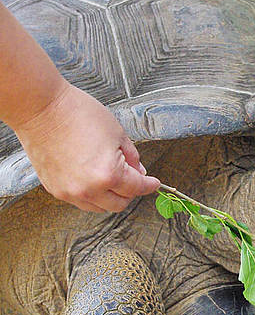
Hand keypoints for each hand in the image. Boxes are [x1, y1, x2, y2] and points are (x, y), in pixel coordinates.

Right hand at [14, 82, 159, 211]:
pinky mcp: (54, 189)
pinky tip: (93, 179)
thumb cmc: (76, 113)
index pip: (137, 188)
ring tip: (111, 177)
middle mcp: (88, 189)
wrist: (40, 107)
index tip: (153, 183)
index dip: (149, 185)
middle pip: (119, 204)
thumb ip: (132, 157)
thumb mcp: (117, 133)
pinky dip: (91, 194)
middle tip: (133, 179)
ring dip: (110, 197)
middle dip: (130, 193)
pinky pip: (80, 201)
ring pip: (99, 207)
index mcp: (108, 175)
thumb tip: (138, 172)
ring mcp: (69, 192)